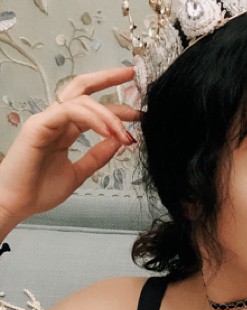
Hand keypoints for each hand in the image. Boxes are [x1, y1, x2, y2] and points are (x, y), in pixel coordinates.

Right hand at [0, 66, 139, 234]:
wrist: (16, 205)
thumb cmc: (39, 190)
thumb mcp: (79, 173)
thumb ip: (97, 156)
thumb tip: (118, 141)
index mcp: (64, 130)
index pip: (92, 108)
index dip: (115, 108)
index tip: (138, 113)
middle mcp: (56, 121)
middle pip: (82, 88)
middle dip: (108, 79)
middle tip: (132, 75)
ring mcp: (47, 121)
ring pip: (82, 100)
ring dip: (109, 114)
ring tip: (126, 132)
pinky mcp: (39, 125)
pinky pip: (70, 112)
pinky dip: (93, 119)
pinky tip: (109, 132)